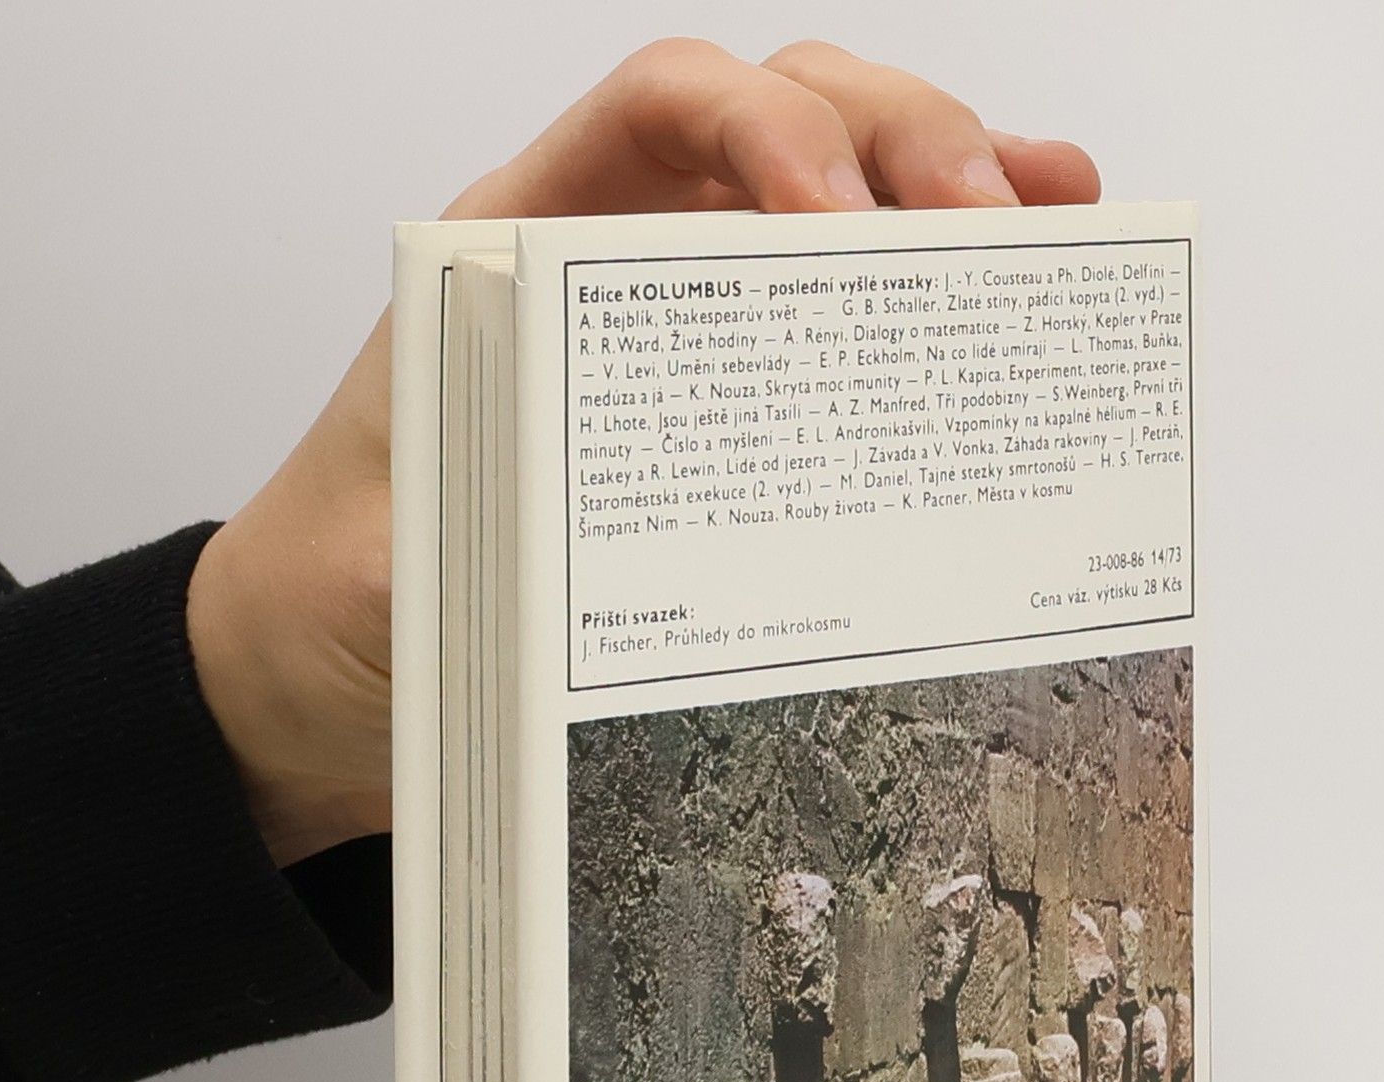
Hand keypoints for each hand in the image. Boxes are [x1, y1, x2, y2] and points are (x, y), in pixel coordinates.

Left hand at [186, 40, 1099, 866]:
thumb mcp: (387, 559)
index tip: (833, 218)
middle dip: (903, 145)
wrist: (326, 669)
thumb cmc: (344, 588)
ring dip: (958, 191)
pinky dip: (947, 291)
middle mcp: (623, 263)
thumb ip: (467, 529)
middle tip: (988, 230)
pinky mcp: (743, 416)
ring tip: (1057, 223)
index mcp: (524, 250)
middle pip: (788, 122)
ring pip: (847, 196)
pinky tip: (1030, 280)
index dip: (763, 130)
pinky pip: (857, 323)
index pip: (661, 110)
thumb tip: (575, 524)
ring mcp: (696, 330)